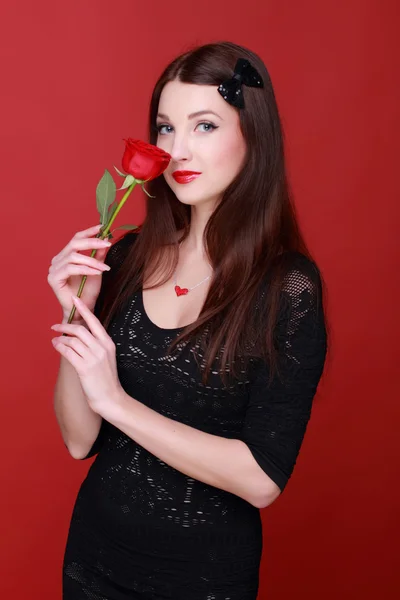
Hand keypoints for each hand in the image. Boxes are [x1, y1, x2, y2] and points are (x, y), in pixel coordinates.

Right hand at [47, 224, 112, 320]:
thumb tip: (105, 240)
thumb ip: (99, 256)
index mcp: (66, 256)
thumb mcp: (97, 270)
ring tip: (105, 268)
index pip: (76, 239)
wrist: (83, 310)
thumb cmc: (88, 292)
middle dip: (92, 242)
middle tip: (107, 243)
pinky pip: (71, 269)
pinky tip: (97, 272)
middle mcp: (58, 260)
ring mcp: (54, 269)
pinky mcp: (53, 279)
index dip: (88, 232)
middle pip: (74, 244)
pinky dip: (86, 269)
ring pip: (74, 257)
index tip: (102, 227)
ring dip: (92, 261)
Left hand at [50, 294, 123, 415]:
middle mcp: (101, 348)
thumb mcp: (105, 357)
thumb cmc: (106, 378)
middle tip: (55, 327)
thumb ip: (95, 344)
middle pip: (80, 329)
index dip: (84, 309)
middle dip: (65, 326)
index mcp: (108, 343)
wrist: (111, 398)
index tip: (75, 299)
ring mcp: (93, 358)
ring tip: (54, 340)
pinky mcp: (85, 368)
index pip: (94, 321)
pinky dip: (60, 347)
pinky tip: (56, 346)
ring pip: (72, 341)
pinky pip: (68, 352)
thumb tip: (78, 334)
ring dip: (60, 339)